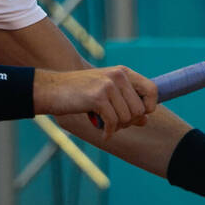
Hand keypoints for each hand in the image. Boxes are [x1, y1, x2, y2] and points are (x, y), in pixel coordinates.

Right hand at [34, 66, 156, 138]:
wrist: (51, 89)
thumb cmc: (78, 93)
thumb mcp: (105, 92)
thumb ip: (126, 103)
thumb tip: (145, 120)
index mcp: (123, 72)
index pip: (152, 90)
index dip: (149, 107)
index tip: (137, 115)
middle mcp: (118, 75)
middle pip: (139, 110)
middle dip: (128, 122)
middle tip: (113, 123)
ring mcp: (108, 85)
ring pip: (127, 118)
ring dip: (116, 127)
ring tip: (104, 124)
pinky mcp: (98, 97)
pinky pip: (113, 123)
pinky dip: (108, 132)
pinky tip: (102, 133)